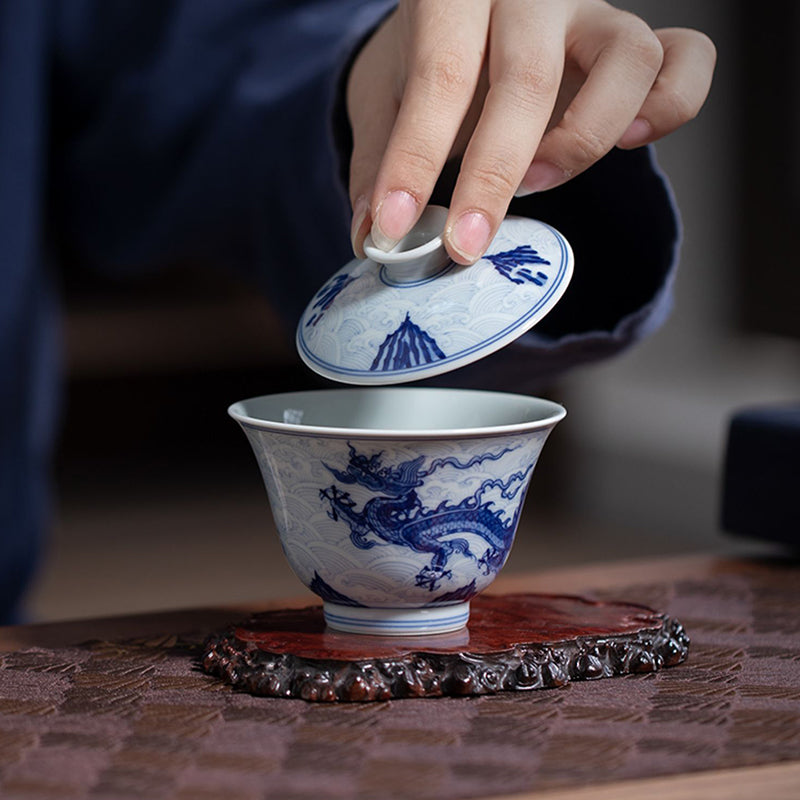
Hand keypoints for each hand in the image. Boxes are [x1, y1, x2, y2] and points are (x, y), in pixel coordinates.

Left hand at [347, 0, 714, 263]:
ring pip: (627, 61)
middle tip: (467, 242)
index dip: (414, 159)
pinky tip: (628, 143)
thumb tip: (372, 236)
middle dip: (493, 175)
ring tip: (541, 180)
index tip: (394, 227)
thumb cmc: (428, 60)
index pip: (438, 77)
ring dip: (585, 137)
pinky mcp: (637, 43)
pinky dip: (672, 107)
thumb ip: (379, 161)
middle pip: (526, 81)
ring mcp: (593, 16)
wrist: (468, 20)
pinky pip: (685, 62)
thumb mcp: (385, 98)